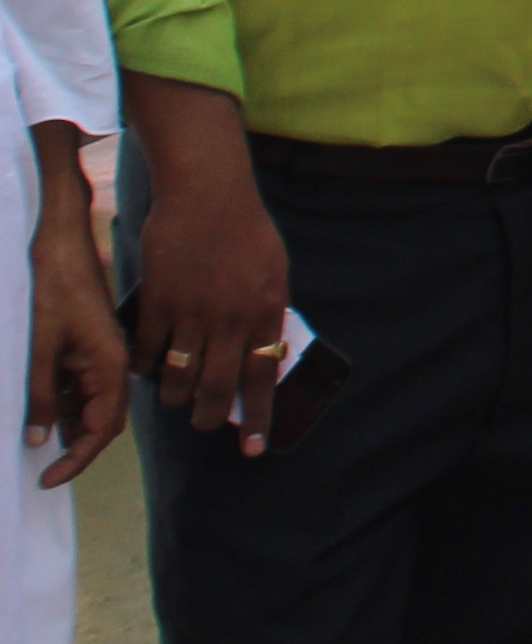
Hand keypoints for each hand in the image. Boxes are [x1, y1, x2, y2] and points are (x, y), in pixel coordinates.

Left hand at [24, 156, 121, 490]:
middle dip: (74, 448)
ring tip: (35, 442)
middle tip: (42, 469)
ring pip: (89, 404)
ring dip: (66, 426)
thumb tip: (38, 439)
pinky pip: (79, 386)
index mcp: (110, 365)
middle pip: (101, 421)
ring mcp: (100, 355)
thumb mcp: (40, 345)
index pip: (102, 428)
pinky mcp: (87, 346)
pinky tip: (39, 410)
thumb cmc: (54, 288)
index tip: (48, 478)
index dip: (77, 458)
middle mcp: (112, 364)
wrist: (60, 240)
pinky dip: (60, 404)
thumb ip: (40, 395)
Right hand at [123, 156, 286, 455]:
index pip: (263, 377)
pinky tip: (146, 368)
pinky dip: (145, 366)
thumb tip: (270, 349)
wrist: (208, 194)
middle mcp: (232, 319)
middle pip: (218, 388)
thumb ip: (269, 311)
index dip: (258, 417)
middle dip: (209, 416)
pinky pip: (147, 351)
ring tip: (176, 397)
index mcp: (267, 311)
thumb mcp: (274, 270)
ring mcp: (193, 312)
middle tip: (203, 422)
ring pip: (179, 376)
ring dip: (175, 395)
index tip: (253, 449)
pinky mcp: (159, 303)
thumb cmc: (245, 229)